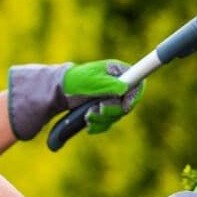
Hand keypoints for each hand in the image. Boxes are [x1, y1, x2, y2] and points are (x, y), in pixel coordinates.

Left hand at [7, 59, 143, 139]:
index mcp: (118, 72)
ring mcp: (112, 98)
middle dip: (111, 111)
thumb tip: (126, 88)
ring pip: (117, 116)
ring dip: (102, 119)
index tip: (125, 106)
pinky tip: (87, 122)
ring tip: (87, 116)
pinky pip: (108, 122)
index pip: (138, 84)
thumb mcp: (91, 81)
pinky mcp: (104, 110)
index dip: (134, 96)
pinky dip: (98, 125)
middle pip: (128, 104)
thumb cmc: (74, 81)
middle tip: (98, 110)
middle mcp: (118, 85)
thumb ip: (109, 84)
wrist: (58, 92)